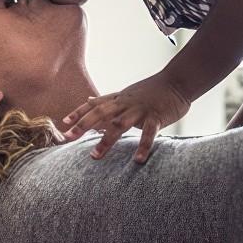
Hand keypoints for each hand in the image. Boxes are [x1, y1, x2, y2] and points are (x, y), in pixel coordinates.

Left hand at [61, 76, 191, 162]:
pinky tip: (137, 160)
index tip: (64, 123)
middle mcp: (126, 103)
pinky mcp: (156, 117)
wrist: (178, 82)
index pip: (94, 104)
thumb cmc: (153, 89)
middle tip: (68, 138)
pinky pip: (148, 133)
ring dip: (106, 140)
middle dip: (83, 125)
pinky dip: (142, 146)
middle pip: (101, 113)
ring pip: (119, 124)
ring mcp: (140, 110)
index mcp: (119, 98)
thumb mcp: (126, 92)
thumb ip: (108, 99)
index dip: (79, 112)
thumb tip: (88, 99)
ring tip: (95, 156)